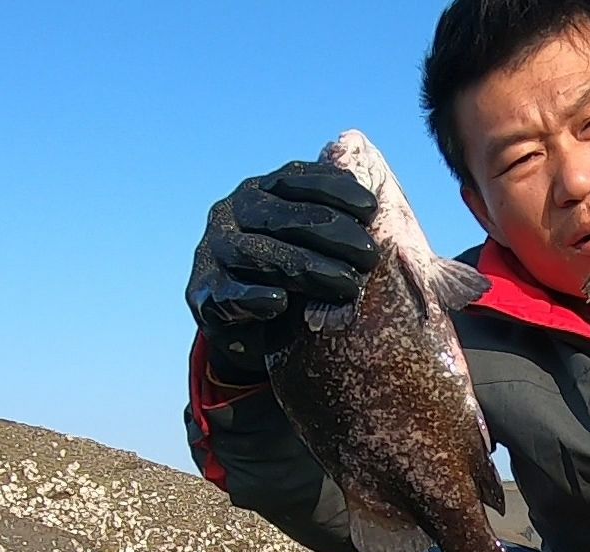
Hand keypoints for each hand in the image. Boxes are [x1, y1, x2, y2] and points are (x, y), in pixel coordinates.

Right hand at [186, 161, 380, 378]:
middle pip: (279, 218)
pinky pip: (227, 295)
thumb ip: (339, 219)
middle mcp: (230, 213)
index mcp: (260, 191)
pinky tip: (278, 302)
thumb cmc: (296, 277)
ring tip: (347, 284)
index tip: (371, 209)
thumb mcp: (315, 243)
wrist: (253, 332)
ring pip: (255, 254)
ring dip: (304, 267)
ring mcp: (211, 252)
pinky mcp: (203, 294)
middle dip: (330, 233)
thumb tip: (386, 200)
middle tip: (369, 256)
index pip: (296, 180)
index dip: (334, 190)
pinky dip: (252, 298)